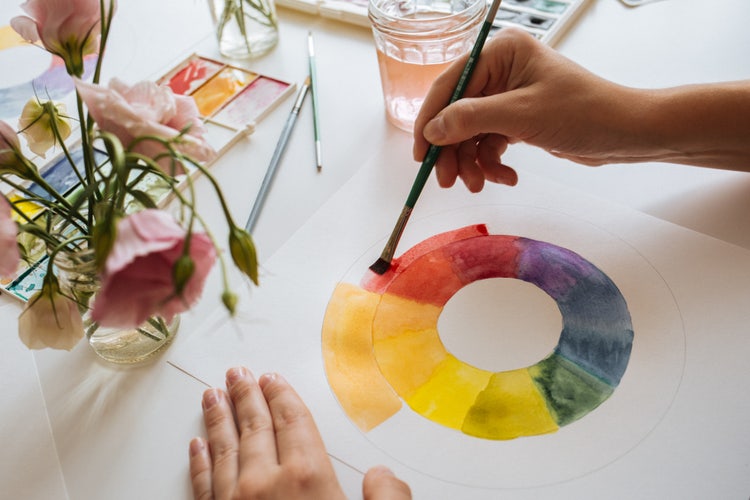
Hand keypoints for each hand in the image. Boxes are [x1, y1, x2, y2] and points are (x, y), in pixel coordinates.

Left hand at [189, 367, 411, 499]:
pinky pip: (203, 484)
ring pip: (223, 448)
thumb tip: (383, 475)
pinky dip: (198, 461)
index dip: (281, 395)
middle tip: (236, 374)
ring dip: (217, 419)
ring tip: (211, 396)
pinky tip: (195, 446)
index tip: (271, 377)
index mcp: (307, 476)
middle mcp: (266, 482)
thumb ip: (387, 499)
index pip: (291, 420)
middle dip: (245, 396)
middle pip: (254, 425)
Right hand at [413, 28, 646, 191]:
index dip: (430, 120)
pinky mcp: (516, 119)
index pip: (450, 85)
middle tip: (448, 180)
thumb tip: (432, 130)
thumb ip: (471, 119)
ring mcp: (508, 97)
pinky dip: (491, 164)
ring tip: (480, 184)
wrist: (626, 133)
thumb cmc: (585, 112)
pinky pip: (488, 144)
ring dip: (471, 162)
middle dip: (452, 150)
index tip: (421, 152)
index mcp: (501, 52)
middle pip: (456, 113)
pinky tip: (506, 176)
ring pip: (470, 133)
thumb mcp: (521, 115)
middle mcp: (501, 70)